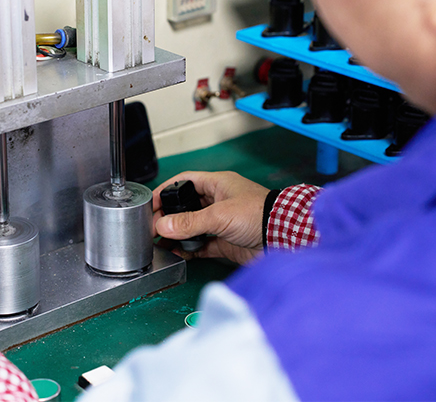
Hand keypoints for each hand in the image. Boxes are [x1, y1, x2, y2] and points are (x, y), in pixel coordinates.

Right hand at [152, 171, 269, 264]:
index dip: (166, 190)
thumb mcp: (219, 215)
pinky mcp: (225, 242)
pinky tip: (177, 253)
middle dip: (169, 216)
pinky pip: (201, 245)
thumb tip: (164, 225)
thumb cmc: (260, 214)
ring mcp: (221, 223)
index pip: (184, 182)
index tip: (151, 203)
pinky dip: (188, 250)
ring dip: (177, 235)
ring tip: (160, 242)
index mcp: (218, 185)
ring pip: (192, 227)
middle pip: (185, 206)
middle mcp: (218, 202)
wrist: (283, 238)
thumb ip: (190, 222)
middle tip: (152, 226)